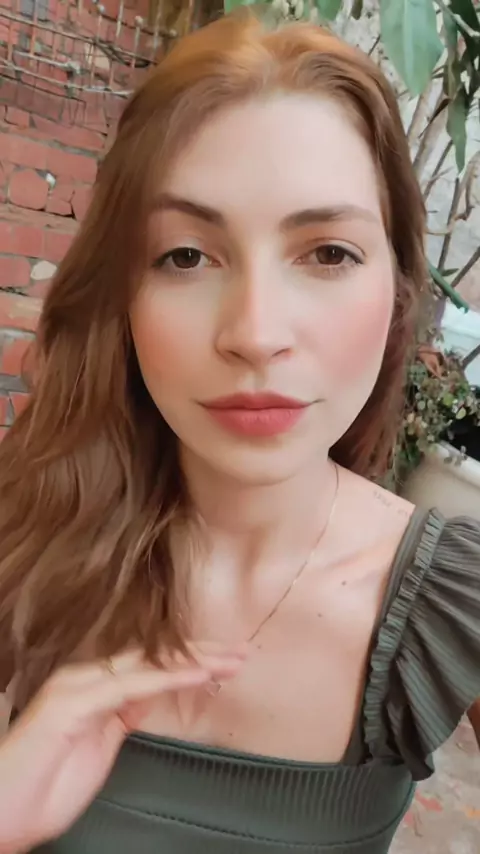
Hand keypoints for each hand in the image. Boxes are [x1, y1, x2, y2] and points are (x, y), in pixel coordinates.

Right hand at [0, 647, 242, 851]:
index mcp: (92, 687)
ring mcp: (78, 687)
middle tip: (240, 651)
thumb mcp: (99, 747)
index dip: (188, 660)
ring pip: (146, 664)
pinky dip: (168, 678)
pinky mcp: (72, 704)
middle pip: (153, 657)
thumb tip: (150, 698)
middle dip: (199, 652)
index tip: (225, 660)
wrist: (3, 813)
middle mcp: (85, 679)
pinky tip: (198, 675)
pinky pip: (130, 685)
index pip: (149, 664)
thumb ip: (122, 717)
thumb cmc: (44, 788)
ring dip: (193, 661)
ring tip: (229, 658)